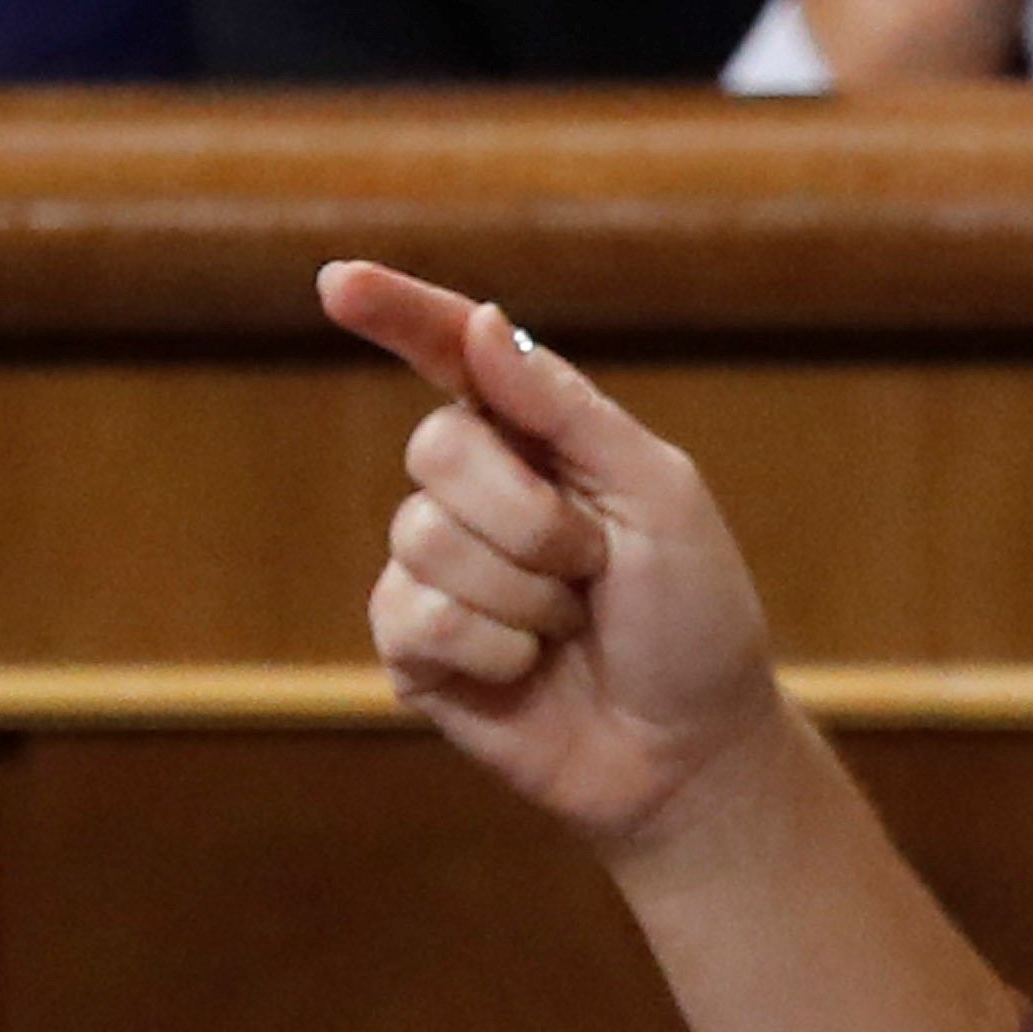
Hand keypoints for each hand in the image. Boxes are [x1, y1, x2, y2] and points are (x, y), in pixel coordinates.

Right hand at [322, 261, 785, 858]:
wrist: (691, 748)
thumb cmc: (693, 617)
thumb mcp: (657, 498)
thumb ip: (567, 409)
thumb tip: (481, 323)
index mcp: (538, 435)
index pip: (452, 354)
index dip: (397, 313)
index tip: (339, 283)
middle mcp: (476, 490)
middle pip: (436, 449)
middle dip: (531, 517)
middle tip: (594, 567)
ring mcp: (436, 569)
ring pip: (423, 536)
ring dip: (524, 593)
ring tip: (570, 627)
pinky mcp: (415, 646)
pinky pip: (416, 616)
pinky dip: (493, 649)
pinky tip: (528, 673)